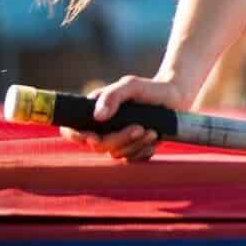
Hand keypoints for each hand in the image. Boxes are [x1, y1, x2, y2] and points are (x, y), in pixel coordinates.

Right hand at [60, 75, 186, 162]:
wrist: (174, 97)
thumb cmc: (150, 88)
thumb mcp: (131, 85)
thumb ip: (112, 96)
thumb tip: (97, 116)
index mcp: (94, 113)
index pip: (72, 130)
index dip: (76, 137)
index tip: (93, 137)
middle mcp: (102, 130)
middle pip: (98, 146)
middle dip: (119, 139)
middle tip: (139, 128)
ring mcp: (117, 141)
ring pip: (116, 154)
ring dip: (135, 145)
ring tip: (152, 131)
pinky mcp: (133, 149)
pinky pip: (131, 160)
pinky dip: (142, 153)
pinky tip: (153, 141)